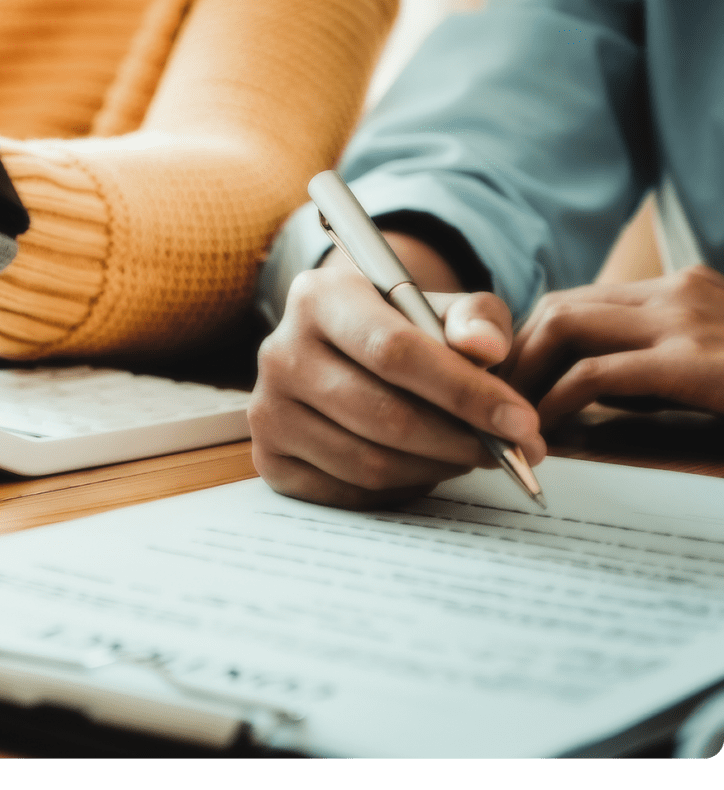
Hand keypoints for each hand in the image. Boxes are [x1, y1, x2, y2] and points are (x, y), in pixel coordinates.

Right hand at [249, 264, 544, 509]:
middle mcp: (279, 351)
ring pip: (368, 462)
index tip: (523, 423)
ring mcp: (267, 409)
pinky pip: (348, 492)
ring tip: (471, 454)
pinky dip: (400, 489)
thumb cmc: (402, 327)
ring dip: (436, 468)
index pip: (395, 351)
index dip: (464, 392)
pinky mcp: (268, 458)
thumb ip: (476, 319)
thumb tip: (487, 349)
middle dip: (460, 440)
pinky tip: (426, 467)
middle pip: (383, 415)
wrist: (339, 348)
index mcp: (319, 297)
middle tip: (510, 451)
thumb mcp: (443, 308)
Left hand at [500, 267, 723, 425]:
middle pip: (559, 307)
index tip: (514, 375)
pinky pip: (596, 374)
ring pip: (564, 326)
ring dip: (525, 370)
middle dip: (516, 351)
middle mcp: (674, 291)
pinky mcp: (690, 361)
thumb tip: (587, 387)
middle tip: (498, 394)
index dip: (534, 338)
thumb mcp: (709, 360)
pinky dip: (556, 400)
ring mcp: (681, 320)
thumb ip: (650, 363)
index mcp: (678, 289)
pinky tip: (544, 426)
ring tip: (510, 410)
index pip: (580, 300)